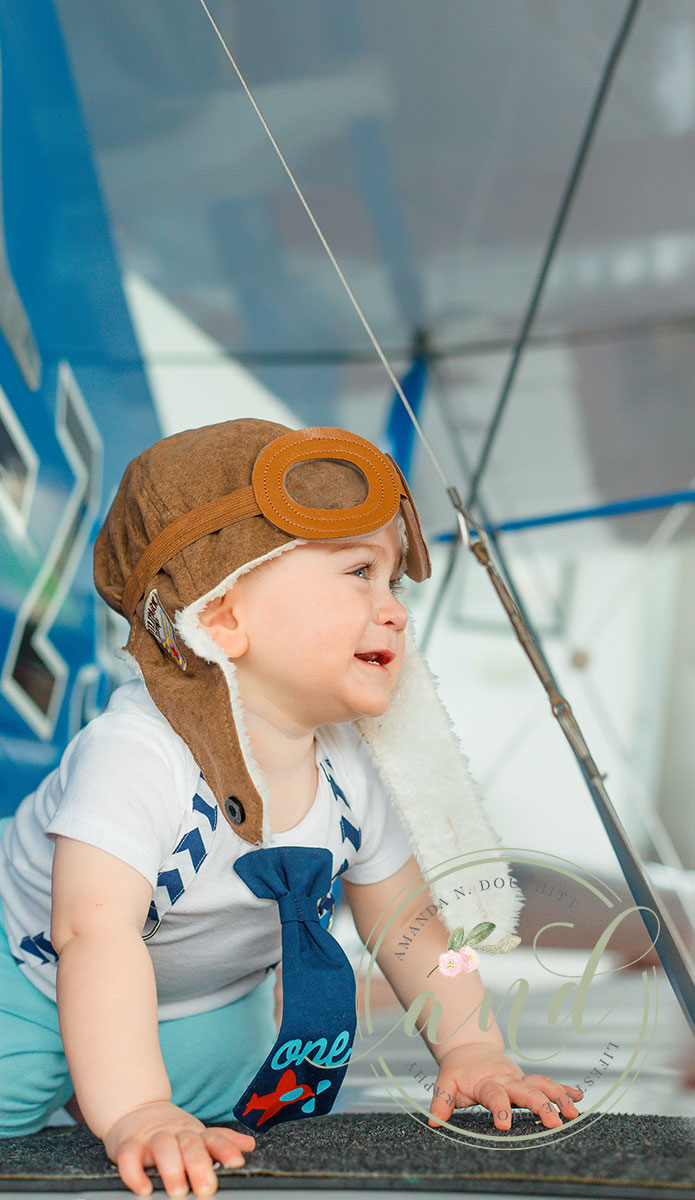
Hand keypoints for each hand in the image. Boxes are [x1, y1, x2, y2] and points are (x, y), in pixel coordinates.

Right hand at [103, 1100, 255, 1197]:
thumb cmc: (171, 1131)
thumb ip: (221, 1141)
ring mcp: (151, 1137)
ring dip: (171, 1169)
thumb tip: (250, 1146)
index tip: (236, 1164)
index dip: (226, 1150)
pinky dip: (135, 1173)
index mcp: (195, 1133)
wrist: (134, 1110)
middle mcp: (175, 1133)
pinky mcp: (127, 1145)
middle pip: (190, 1144)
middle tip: (206, 1189)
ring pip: (163, 1147)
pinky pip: (129, 1157)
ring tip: (178, 1191)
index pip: (214, 1139)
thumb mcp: (197, 1134)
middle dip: (199, 1165)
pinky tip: (143, 1188)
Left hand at [427, 1044, 582, 1130]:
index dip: (499, 1108)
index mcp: (486, 1082)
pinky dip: (564, 1090)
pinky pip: (548, 1084)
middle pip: (526, 1091)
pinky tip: (579, 1098)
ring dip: (558, 1097)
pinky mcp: (527, 1080)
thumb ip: (442, 1101)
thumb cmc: (458, 1071)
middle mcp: (507, 1080)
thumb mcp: (446, 1082)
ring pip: (542, 1085)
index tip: (505, 1124)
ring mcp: (520, 1079)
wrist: (471, 1048)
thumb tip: (434, 1121)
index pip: (494, 1095)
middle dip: (540, 1105)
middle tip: (553, 1121)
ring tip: (573, 1112)